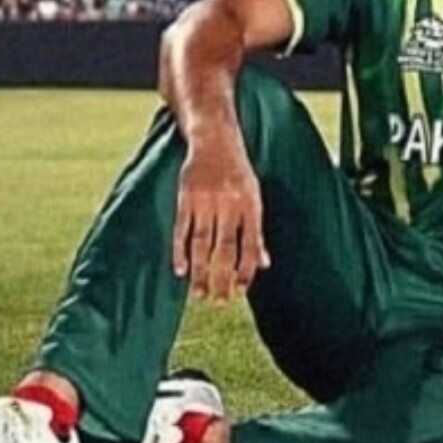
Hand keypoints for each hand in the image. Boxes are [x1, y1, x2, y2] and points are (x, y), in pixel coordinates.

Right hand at [172, 136, 268, 303]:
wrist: (215, 140)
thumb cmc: (238, 174)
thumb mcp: (255, 197)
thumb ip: (256, 231)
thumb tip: (263, 264)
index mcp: (250, 206)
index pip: (250, 244)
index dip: (246, 269)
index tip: (241, 290)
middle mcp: (228, 205)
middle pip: (224, 248)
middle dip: (222, 277)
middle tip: (220, 301)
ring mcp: (205, 202)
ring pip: (201, 243)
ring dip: (199, 271)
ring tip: (198, 294)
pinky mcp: (185, 198)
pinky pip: (181, 230)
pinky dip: (179, 251)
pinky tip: (180, 270)